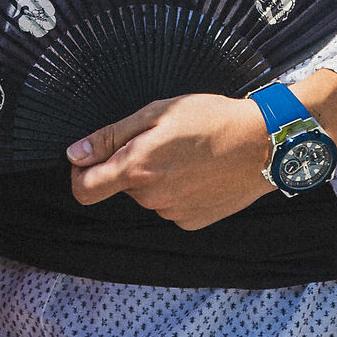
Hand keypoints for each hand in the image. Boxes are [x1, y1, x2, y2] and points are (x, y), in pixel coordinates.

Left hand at [66, 93, 272, 230]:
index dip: (80, 173)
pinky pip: (170, 206)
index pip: (83, 190)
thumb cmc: (210, 119)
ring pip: (147, 195)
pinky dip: (177, 190)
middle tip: (161, 140)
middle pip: (121, 186)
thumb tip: (74, 155)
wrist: (263, 145)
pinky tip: (199, 171)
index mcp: (137, 169)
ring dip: (155, 177)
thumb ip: (110, 137)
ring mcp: (173, 213)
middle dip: (130, 166)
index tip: (90, 158)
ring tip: (186, 153)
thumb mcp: (157, 113)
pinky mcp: (193, 222)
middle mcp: (151, 198)